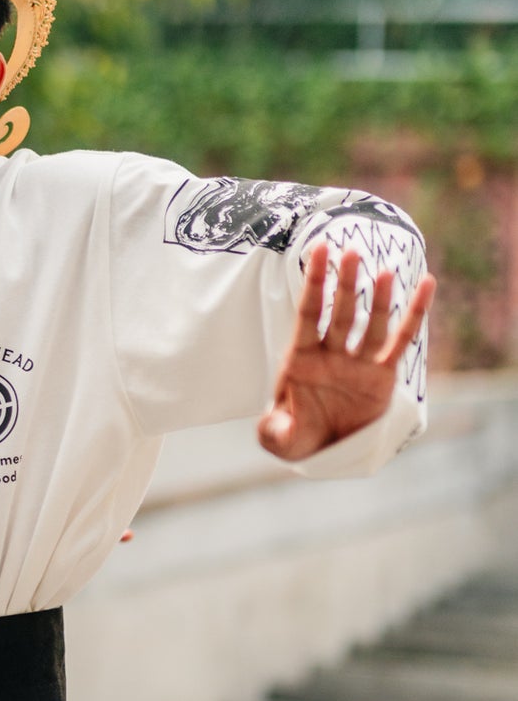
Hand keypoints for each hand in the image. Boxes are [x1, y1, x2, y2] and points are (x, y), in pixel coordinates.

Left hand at [257, 240, 435, 462]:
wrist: (324, 450)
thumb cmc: (297, 437)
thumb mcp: (279, 439)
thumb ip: (273, 432)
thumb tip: (274, 426)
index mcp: (301, 359)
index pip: (308, 314)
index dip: (314, 284)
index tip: (319, 251)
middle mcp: (331, 354)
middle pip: (339, 312)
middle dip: (345, 283)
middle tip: (351, 250)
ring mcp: (358, 362)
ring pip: (370, 324)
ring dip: (378, 298)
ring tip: (386, 270)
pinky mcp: (383, 375)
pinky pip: (402, 341)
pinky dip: (414, 315)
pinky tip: (426, 286)